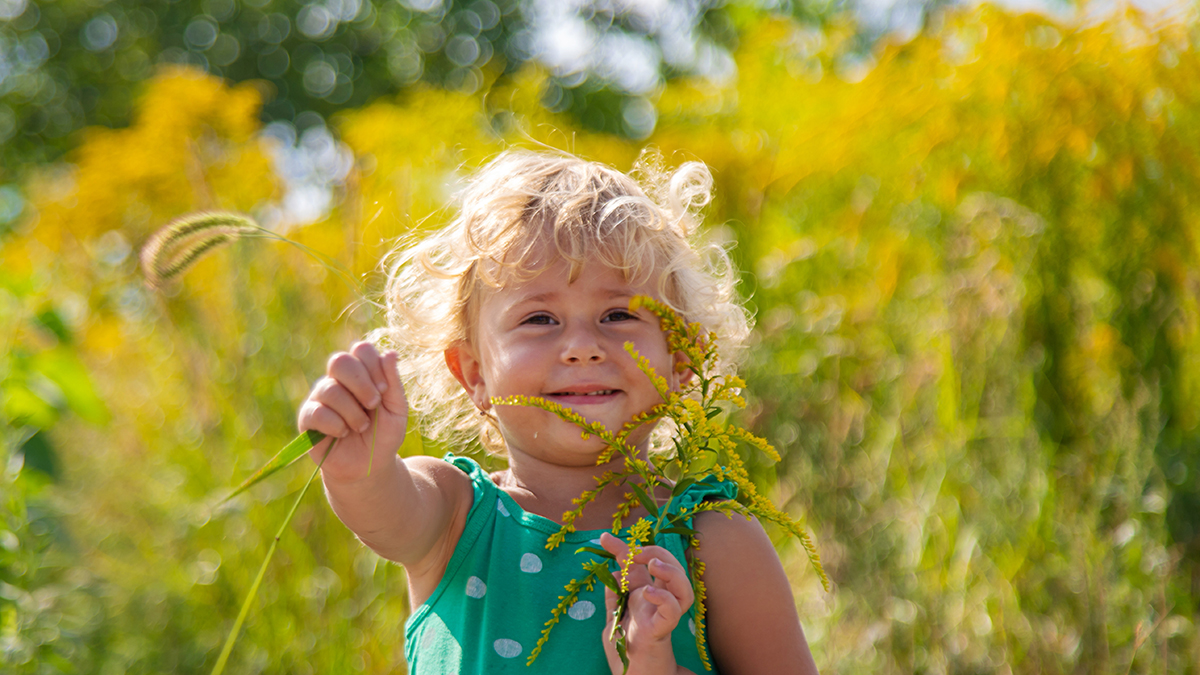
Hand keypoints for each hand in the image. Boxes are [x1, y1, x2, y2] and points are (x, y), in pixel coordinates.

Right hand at [297, 341, 407, 482]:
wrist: (369, 466)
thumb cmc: (383, 435)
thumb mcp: (397, 410)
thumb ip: (393, 382)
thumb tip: (390, 353)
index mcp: (361, 373)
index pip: (361, 350)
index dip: (373, 366)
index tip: (384, 390)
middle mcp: (337, 381)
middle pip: (339, 361)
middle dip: (361, 383)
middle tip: (373, 404)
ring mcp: (320, 398)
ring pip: (330, 389)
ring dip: (352, 411)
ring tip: (361, 426)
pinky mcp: (308, 419)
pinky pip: (317, 412)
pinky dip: (336, 424)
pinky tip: (344, 433)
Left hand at [600, 532, 694, 674]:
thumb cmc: (626, 653)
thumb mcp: (613, 618)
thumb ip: (613, 595)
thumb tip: (608, 569)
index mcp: (644, 597)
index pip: (639, 566)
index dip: (623, 548)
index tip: (604, 537)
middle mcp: (657, 603)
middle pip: (670, 568)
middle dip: (656, 552)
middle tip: (636, 553)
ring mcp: (662, 617)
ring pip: (682, 587)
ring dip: (671, 570)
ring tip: (653, 564)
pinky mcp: (662, 632)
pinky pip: (673, 612)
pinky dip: (664, 598)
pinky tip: (648, 592)